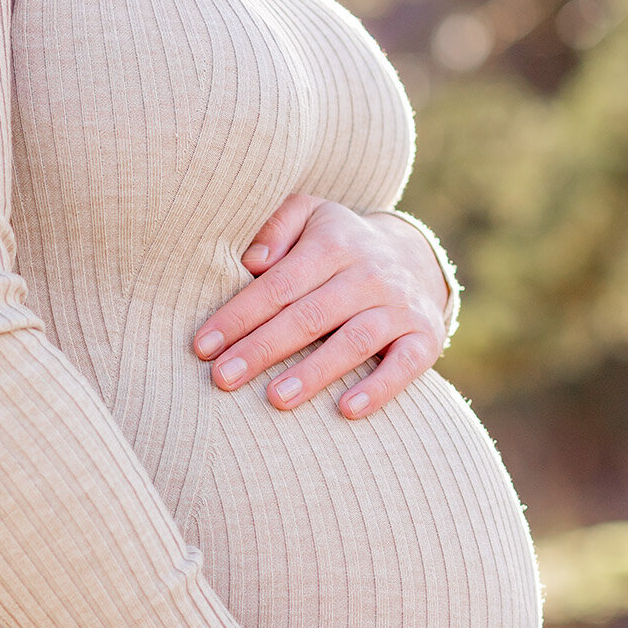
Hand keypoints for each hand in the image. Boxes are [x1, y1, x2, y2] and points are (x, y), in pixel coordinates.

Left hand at [192, 193, 450, 420]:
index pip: (279, 284)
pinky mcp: (425, 337)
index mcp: (335, 243)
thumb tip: (251, 261)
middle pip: (310, 315)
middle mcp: (370, 273)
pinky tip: (347, 411)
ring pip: (354, 340)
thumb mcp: (311, 217)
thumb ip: (278, 226)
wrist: (416, 260)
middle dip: (263, 348)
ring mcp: (400, 306)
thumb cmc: (341, 245)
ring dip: (314, 372)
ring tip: (275, 400)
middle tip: (223, 379)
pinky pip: (404, 364)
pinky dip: (380, 388)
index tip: (203, 347)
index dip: (239, 316)